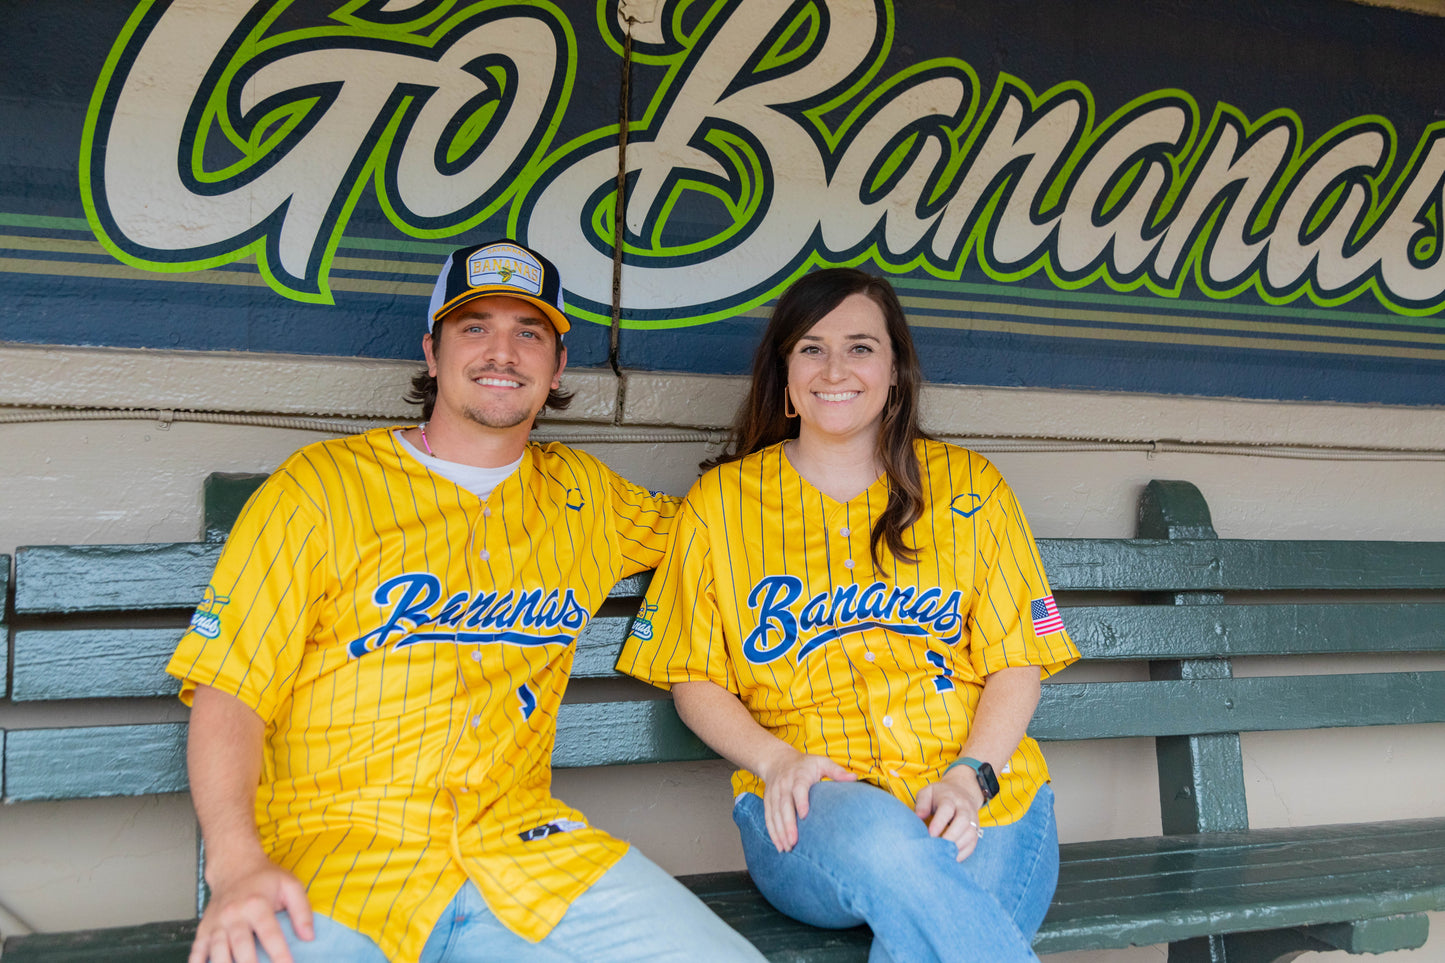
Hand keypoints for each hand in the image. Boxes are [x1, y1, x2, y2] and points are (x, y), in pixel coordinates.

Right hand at [189, 855, 313, 962]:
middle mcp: (233, 914)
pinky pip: (197, 950)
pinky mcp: (204, 930)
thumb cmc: (265, 878)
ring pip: (217, 951)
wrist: (234, 866)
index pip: (269, 933)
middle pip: (240, 946)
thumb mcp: (290, 885)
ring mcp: (216, 923)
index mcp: (256, 904)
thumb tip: (308, 937)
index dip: (279, 953)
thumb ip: (302, 910)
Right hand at [756, 746, 856, 852]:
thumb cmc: (805, 764)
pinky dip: (772, 832)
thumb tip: (854, 778)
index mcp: (799, 776)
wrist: (777, 760)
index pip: (798, 789)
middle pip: (784, 805)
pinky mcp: (768, 801)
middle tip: (794, 842)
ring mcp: (774, 794)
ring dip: (779, 832)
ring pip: (775, 814)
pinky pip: (768, 817)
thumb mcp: (821, 762)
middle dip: (788, 824)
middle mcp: (784, 785)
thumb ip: (836, 771)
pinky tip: (779, 845)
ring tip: (787, 848)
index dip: (800, 801)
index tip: (804, 815)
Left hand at [914, 768, 985, 861]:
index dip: (939, 822)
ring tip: (944, 855)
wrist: (963, 791)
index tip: (930, 834)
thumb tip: (918, 817)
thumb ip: (922, 804)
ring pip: (970, 833)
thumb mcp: (928, 793)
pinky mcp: (976, 830)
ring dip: (958, 846)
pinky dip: (964, 852)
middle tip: (938, 847)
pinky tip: (953, 858)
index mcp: (950, 798)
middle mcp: (964, 808)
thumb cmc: (940, 795)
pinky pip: (973, 843)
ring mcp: (972, 819)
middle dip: (951, 836)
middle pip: (963, 821)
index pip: (947, 808)